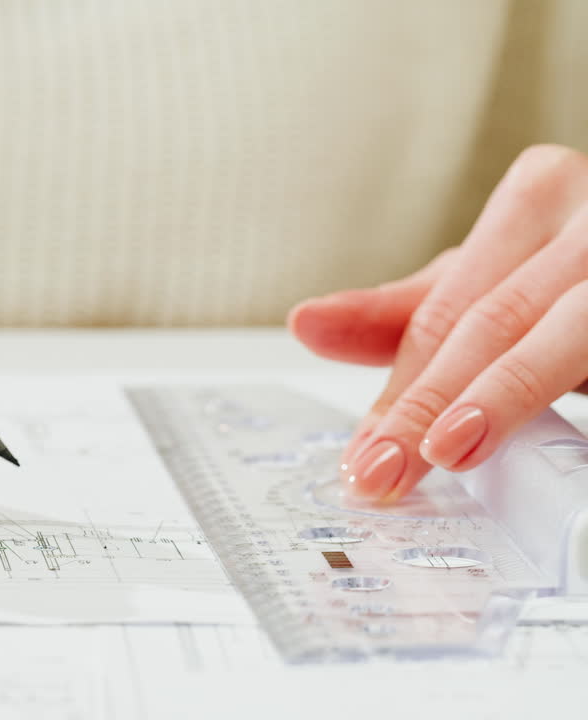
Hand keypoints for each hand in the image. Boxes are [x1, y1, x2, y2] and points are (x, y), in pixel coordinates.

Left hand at [290, 144, 587, 501]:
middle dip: (430, 403)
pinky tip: (554, 463)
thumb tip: (307, 323)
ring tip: (449, 448)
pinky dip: (586, 394)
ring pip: (566, 330)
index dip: (399, 390)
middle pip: (493, 319)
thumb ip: (408, 313)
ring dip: (504, 395)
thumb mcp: (498, 286)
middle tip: (382, 471)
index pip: (447, 308)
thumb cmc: (585, 276)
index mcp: (542, 194)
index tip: (362, 457)